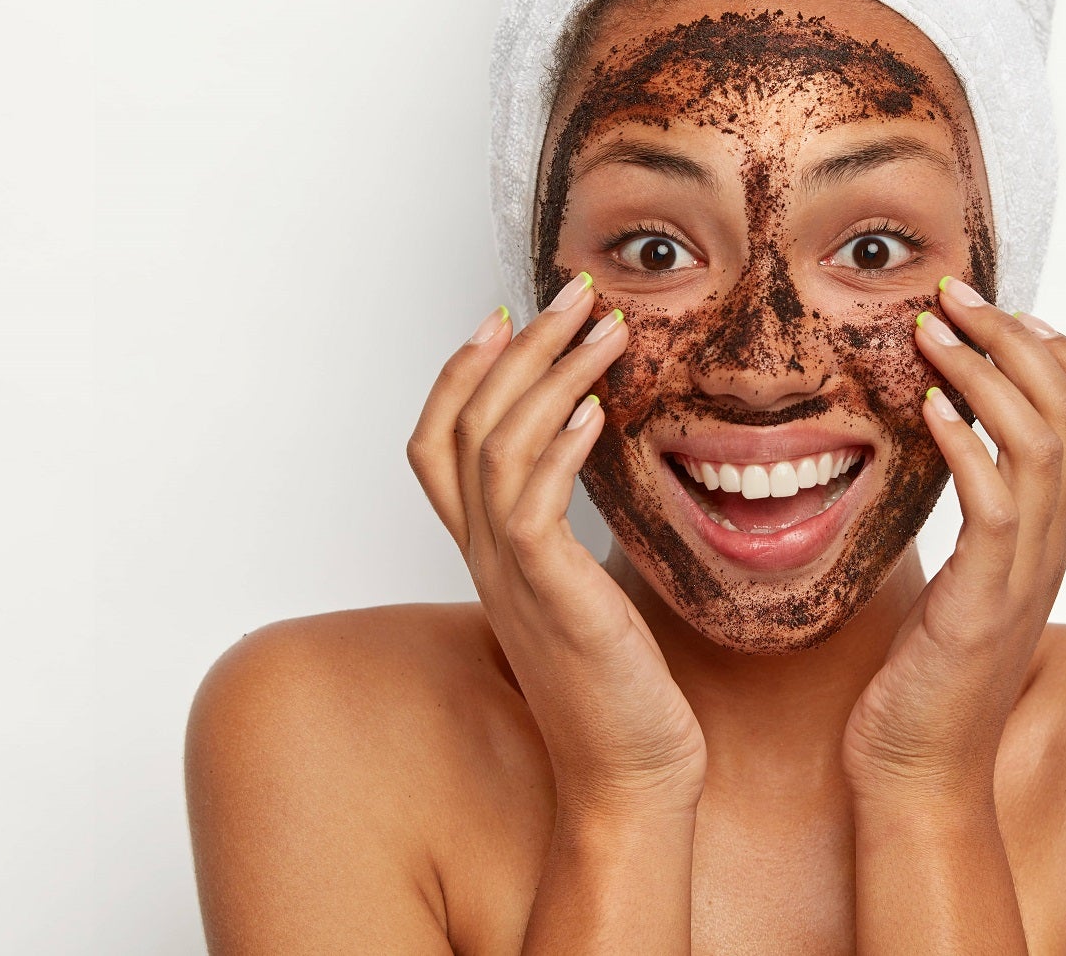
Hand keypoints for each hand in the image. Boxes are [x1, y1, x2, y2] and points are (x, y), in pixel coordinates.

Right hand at [407, 274, 705, 815]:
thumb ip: (567, 532)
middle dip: (518, 346)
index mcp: (489, 552)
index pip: (439, 443)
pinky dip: (558, 447)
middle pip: (467, 423)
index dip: (459, 373)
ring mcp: (511, 577)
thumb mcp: (583, 588)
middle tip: (571, 292)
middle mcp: (486, 557)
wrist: (627, 772)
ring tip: (601, 326)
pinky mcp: (550, 598)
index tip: (504, 316)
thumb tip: (594, 470)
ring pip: (497, 447)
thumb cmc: (616, 684)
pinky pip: (532, 505)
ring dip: (549, 374)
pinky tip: (594, 411)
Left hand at [841, 277, 1065, 799]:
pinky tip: (928, 410)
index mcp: (1057, 536)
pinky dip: (966, 444)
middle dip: (1018, 338)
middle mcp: (1057, 547)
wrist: (919, 771)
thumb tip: (949, 441)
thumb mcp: (964, 575)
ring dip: (987, 373)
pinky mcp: (983, 603)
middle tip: (955, 297)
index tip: (1004, 315)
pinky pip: (995, 505)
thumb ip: (978, 514)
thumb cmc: (928, 674)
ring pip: (1044, 444)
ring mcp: (1027, 574)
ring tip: (932, 332)